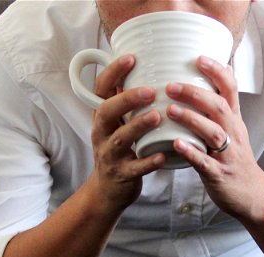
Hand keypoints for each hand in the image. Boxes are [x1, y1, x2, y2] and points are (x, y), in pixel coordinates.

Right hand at [88, 55, 165, 213]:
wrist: (108, 191)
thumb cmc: (119, 150)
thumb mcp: (117, 124)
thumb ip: (126, 102)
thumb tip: (149, 68)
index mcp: (102, 117)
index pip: (100, 89)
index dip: (113, 72)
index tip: (132, 58)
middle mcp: (101, 133)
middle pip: (106, 112)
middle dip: (126, 99)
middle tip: (150, 91)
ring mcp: (110, 155)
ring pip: (120, 139)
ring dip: (138, 126)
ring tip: (157, 116)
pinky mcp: (122, 175)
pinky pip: (135, 168)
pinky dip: (148, 162)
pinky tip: (163, 155)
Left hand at [165, 56, 263, 220]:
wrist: (253, 197)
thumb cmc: (236, 161)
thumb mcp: (234, 130)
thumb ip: (224, 104)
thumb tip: (222, 71)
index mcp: (234, 121)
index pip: (231, 90)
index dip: (217, 72)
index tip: (199, 57)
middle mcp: (233, 134)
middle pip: (219, 107)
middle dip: (195, 93)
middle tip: (171, 85)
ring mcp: (227, 155)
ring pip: (213, 132)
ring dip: (191, 119)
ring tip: (170, 110)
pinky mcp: (219, 175)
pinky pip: (205, 162)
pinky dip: (191, 153)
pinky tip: (176, 144)